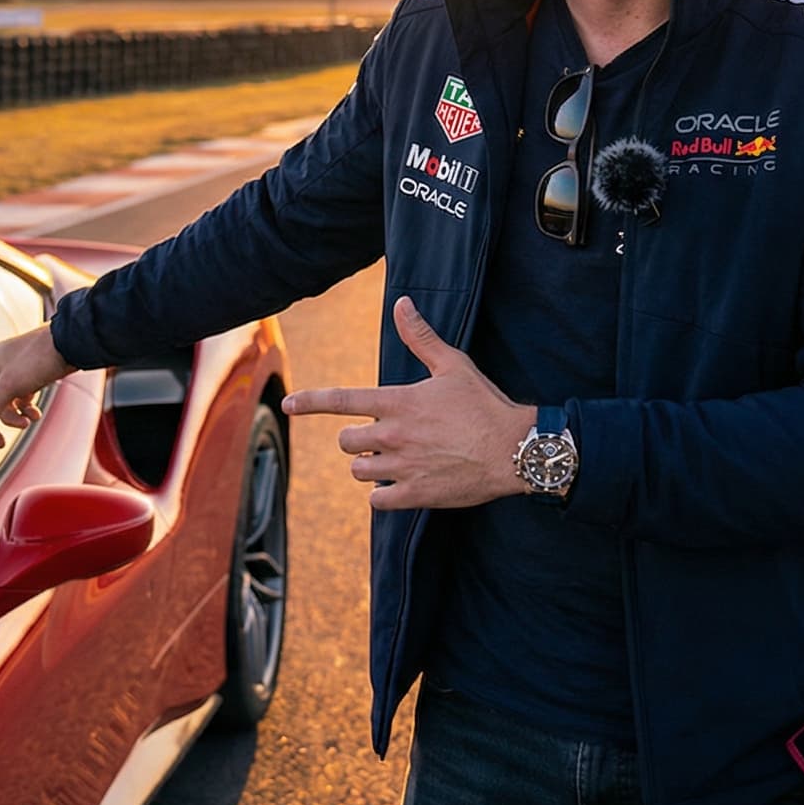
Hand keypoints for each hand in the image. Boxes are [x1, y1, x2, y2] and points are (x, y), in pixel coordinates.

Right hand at [0, 324, 75, 448]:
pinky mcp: (28, 376)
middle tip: (0, 444)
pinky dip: (24, 410)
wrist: (73, 343)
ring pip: (0, 403)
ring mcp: (11, 372)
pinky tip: (35, 416)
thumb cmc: (39, 358)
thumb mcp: (12, 387)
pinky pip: (17, 399)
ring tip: (28, 422)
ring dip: (11, 417)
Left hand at [279, 295, 534, 510]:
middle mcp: (393, 435)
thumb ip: (421, 337)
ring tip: (392, 461)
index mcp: (398, 402)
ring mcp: (403, 466)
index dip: (309, 402)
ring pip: (359, 471)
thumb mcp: (453, 365)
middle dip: (356, 440)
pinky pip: (377, 500)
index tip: (288, 404)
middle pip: (346, 442)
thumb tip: (401, 303)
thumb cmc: (485, 404)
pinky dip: (382, 495)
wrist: (515, 448)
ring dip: (369, 467)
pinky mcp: (416, 494)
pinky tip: (398, 487)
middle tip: (380, 438)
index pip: (341, 400)